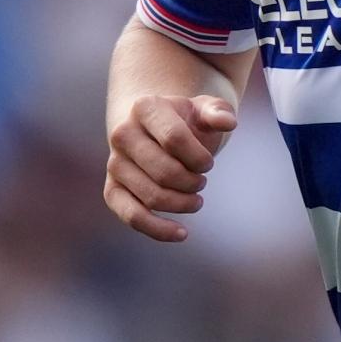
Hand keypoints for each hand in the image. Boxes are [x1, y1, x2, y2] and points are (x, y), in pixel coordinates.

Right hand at [104, 95, 237, 241]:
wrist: (156, 130)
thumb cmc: (187, 121)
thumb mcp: (205, 109)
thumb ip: (219, 112)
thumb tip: (228, 122)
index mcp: (144, 107)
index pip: (174, 138)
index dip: (199, 157)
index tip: (208, 164)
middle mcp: (122, 134)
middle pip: (165, 172)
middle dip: (193, 182)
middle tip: (202, 181)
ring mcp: (114, 163)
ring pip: (153, 196)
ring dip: (183, 204)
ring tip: (196, 200)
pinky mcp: (112, 190)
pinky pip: (131, 216)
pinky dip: (158, 229)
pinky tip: (182, 234)